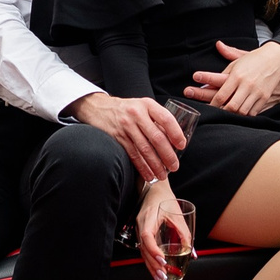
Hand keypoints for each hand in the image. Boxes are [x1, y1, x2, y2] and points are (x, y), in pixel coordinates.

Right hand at [69, 90, 184, 180]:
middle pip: (156, 137)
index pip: (166, 119)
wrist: (98, 107)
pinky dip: (142, 167)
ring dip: (155, 165)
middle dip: (168, 155)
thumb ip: (156, 119)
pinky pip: (133, 155)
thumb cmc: (126, 109)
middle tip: (175, 166)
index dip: (176, 133)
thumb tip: (173, 139)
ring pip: (145, 149)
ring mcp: (126, 126)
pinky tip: (148, 175)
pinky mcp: (117, 137)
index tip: (182, 145)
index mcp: (147, 104)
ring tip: (163, 175)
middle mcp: (137, 114)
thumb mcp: (142, 106)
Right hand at [136, 179, 192, 279]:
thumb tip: (191, 252)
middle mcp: (141, 226)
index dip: (153, 250)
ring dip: (152, 267)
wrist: (154, 190)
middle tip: (163, 277)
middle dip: (153, 265)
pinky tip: (156, 272)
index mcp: (147, 219)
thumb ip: (184, 233)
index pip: (147, 236)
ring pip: (143, 253)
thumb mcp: (177, 214)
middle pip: (144, 249)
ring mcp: (139, 231)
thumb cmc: (165, 200)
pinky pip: (145, 251)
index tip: (162, 260)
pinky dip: (151, 262)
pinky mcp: (142, 235)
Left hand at [184, 41, 279, 116]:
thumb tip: (205, 63)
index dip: (213, 104)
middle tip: (217, 114)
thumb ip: (221, 67)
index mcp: (236, 75)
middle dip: (223, 112)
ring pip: (243, 111)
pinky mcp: (264, 97)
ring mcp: (257, 92)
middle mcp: (246, 84)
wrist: (275, 58)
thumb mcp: (236, 60)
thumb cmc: (253, 60)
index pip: (222, 95)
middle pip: (232, 106)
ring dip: (234, 115)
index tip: (208, 107)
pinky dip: (245, 115)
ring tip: (228, 115)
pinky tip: (240, 114)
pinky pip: (253, 112)